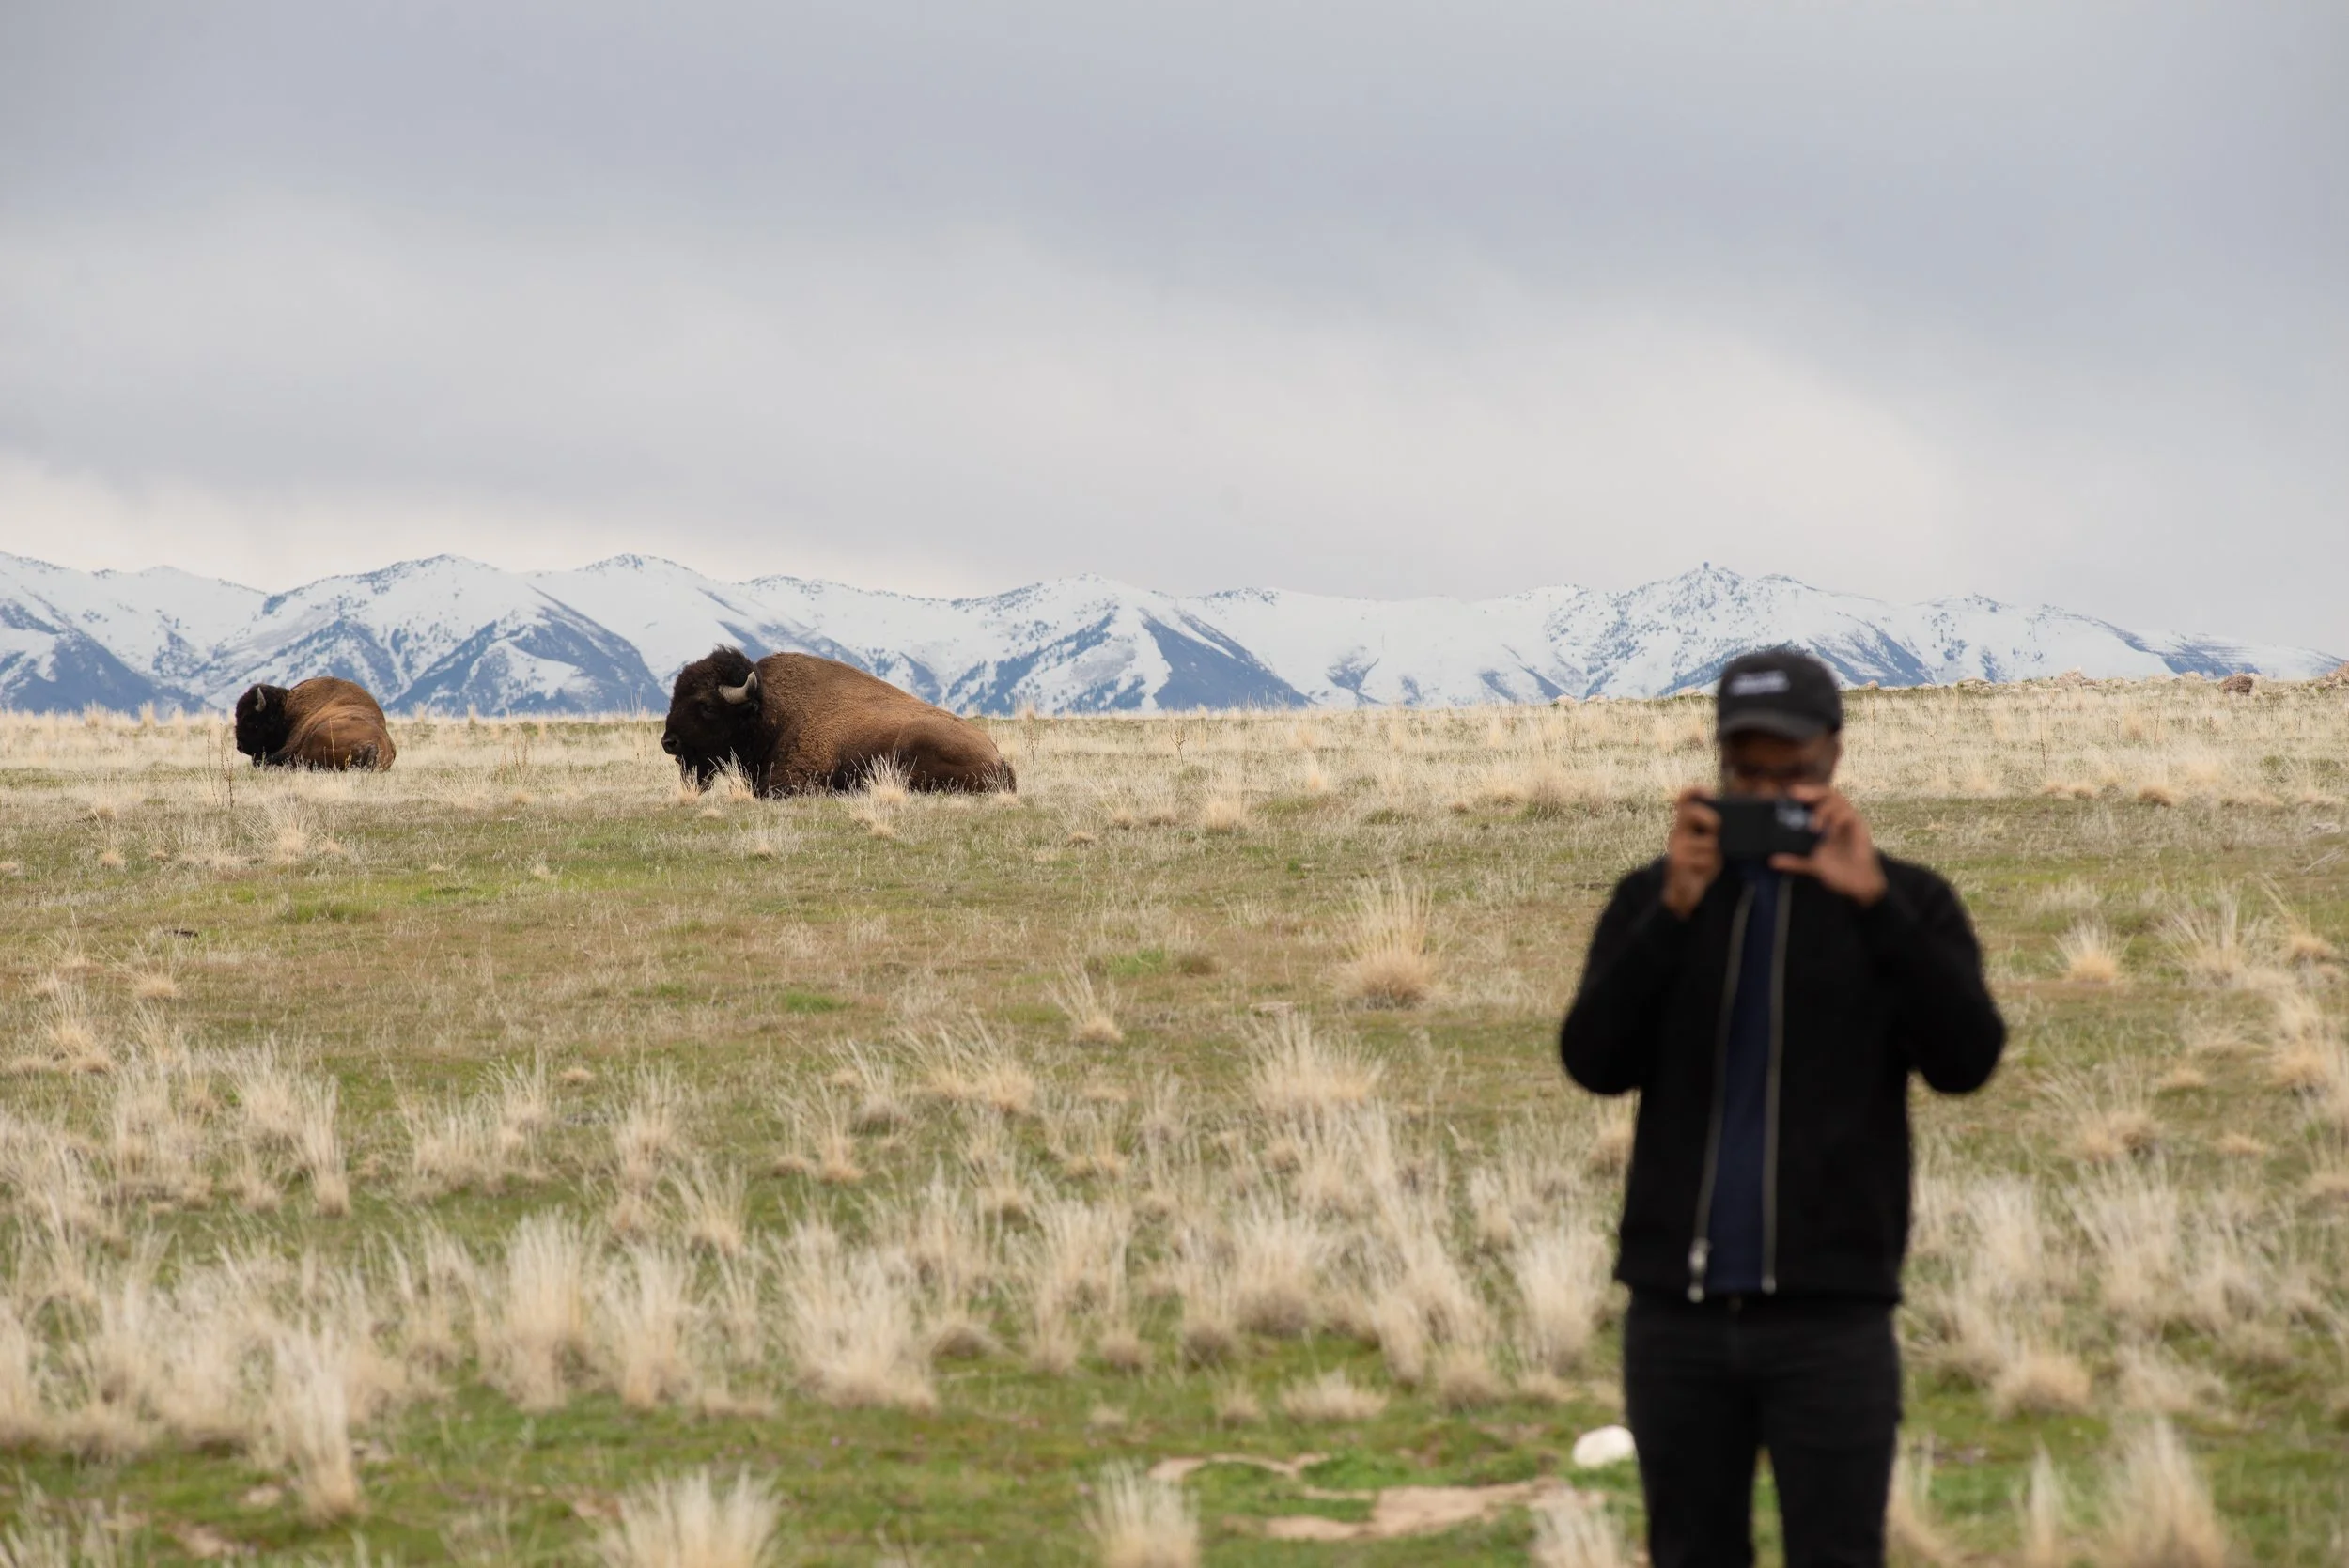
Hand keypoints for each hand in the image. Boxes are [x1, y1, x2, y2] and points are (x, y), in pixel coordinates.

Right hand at [1662, 787, 1721, 918]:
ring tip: (1710, 861)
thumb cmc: (1698, 865)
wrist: (1681, 893)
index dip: (1694, 791)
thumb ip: (1714, 833)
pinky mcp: (1678, 862)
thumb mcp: (1708, 846)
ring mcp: (1676, 847)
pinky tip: (1703, 871)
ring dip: (1714, 853)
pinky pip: (1704, 859)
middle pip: (1688, 812)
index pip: (1683, 801)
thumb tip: (1732, 824)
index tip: (1708, 791)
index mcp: (1684, 825)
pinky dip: (1709, 866)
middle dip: (1708, 817)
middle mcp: (1677, 833)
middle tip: (1716, 827)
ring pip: (1706, 842)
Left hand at [1771, 785, 1886, 905]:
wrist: (1857, 883)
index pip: (1814, 798)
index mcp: (1824, 820)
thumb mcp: (1811, 864)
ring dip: (1822, 810)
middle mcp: (1836, 815)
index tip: (1787, 792)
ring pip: (1837, 800)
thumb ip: (1793, 861)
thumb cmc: (1837, 869)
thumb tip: (1771, 861)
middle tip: (1795, 794)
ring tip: (1813, 827)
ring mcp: (1848, 819)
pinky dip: (1836, 820)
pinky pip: (1848, 814)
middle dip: (1810, 791)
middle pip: (1826, 792)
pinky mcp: (1860, 825)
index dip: (1802, 792)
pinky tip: (1828, 833)